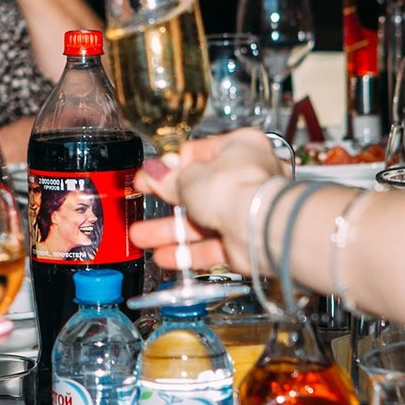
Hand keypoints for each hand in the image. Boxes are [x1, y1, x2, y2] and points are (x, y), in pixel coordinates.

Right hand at [129, 129, 287, 273]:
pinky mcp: (244, 241)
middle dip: (168, 202)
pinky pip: (211, 246)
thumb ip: (168, 179)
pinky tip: (164, 256)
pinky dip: (188, 252)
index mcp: (240, 148)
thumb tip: (153, 172)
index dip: (171, 168)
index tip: (149, 176)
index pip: (199, 155)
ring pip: (202, 221)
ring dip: (171, 231)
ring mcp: (246, 211)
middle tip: (144, 205)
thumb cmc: (237, 187)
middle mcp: (247, 177)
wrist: (262, 226)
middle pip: (199, 190)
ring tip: (141, 236)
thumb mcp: (189, 178)